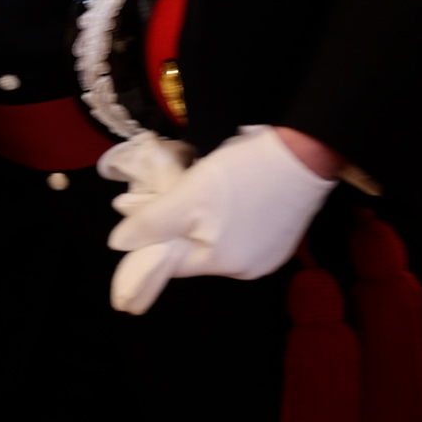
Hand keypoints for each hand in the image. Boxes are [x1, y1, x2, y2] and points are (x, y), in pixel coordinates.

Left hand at [106, 125, 336, 314]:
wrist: (304, 152)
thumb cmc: (243, 175)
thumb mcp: (188, 196)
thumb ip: (152, 223)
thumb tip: (118, 245)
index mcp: (224, 263)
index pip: (172, 264)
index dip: (148, 245)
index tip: (135, 220)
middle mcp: (248, 268)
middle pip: (194, 253)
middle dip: (173, 230)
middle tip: (164, 197)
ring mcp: (268, 254)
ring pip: (215, 241)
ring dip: (197, 223)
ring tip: (192, 192)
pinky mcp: (281, 237)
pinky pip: (238, 233)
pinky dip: (222, 219)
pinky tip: (222, 196)